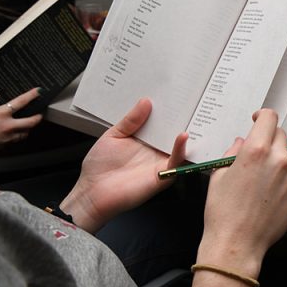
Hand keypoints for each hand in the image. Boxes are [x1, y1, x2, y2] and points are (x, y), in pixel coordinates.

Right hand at [0, 88, 42, 151]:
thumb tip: (0, 101)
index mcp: (0, 114)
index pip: (21, 102)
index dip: (31, 96)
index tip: (39, 91)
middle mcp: (7, 126)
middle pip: (32, 122)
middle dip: (38, 117)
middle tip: (39, 114)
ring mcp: (7, 138)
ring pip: (25, 133)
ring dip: (27, 129)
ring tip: (26, 125)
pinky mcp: (5, 146)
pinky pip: (15, 140)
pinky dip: (16, 136)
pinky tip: (12, 133)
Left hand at [61, 98, 186, 232]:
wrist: (92, 193)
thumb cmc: (99, 168)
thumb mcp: (113, 136)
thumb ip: (130, 121)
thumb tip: (146, 101)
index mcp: (146, 139)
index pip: (162, 122)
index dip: (169, 109)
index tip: (175, 92)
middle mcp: (156, 149)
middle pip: (175, 131)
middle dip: (184, 118)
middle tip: (192, 99)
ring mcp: (161, 161)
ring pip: (182, 145)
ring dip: (190, 131)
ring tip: (195, 115)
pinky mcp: (164, 175)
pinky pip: (177, 160)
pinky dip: (182, 148)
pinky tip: (182, 136)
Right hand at [196, 109, 286, 277]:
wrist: (237, 243)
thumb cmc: (223, 211)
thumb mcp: (219, 174)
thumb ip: (233, 151)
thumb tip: (243, 142)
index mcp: (256, 150)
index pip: (269, 117)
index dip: (262, 116)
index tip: (258, 119)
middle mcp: (279, 159)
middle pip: (280, 135)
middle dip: (268, 140)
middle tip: (256, 155)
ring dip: (277, 162)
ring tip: (260, 183)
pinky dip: (284, 180)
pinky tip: (270, 195)